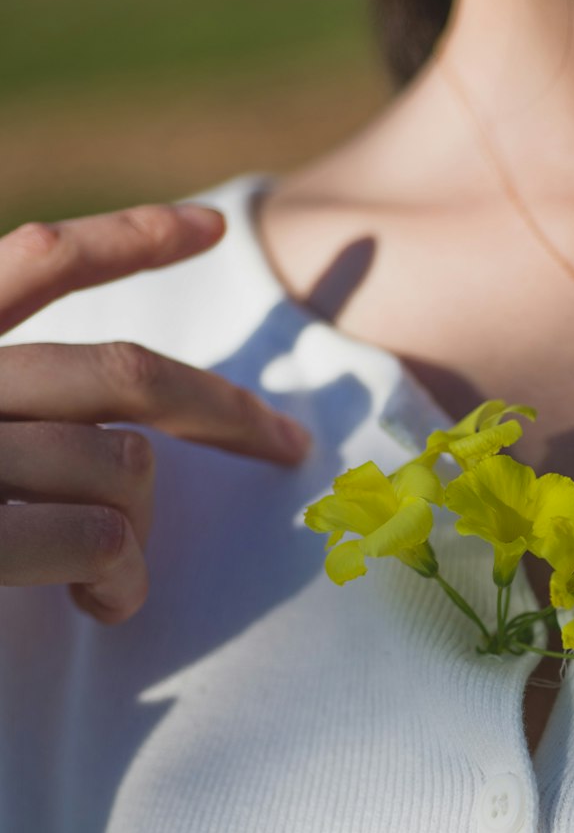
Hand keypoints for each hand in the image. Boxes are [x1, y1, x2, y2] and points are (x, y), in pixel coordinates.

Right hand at [0, 202, 311, 623]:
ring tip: (111, 586)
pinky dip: (122, 580)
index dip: (128, 238)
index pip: (34, 261)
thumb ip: (14, 412)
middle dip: (227, 409)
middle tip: (288, 444)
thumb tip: (122, 443)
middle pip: (123, 371)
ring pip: (122, 465)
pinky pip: (99, 538)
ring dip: (141, 533)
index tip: (211, 227)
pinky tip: (99, 605)